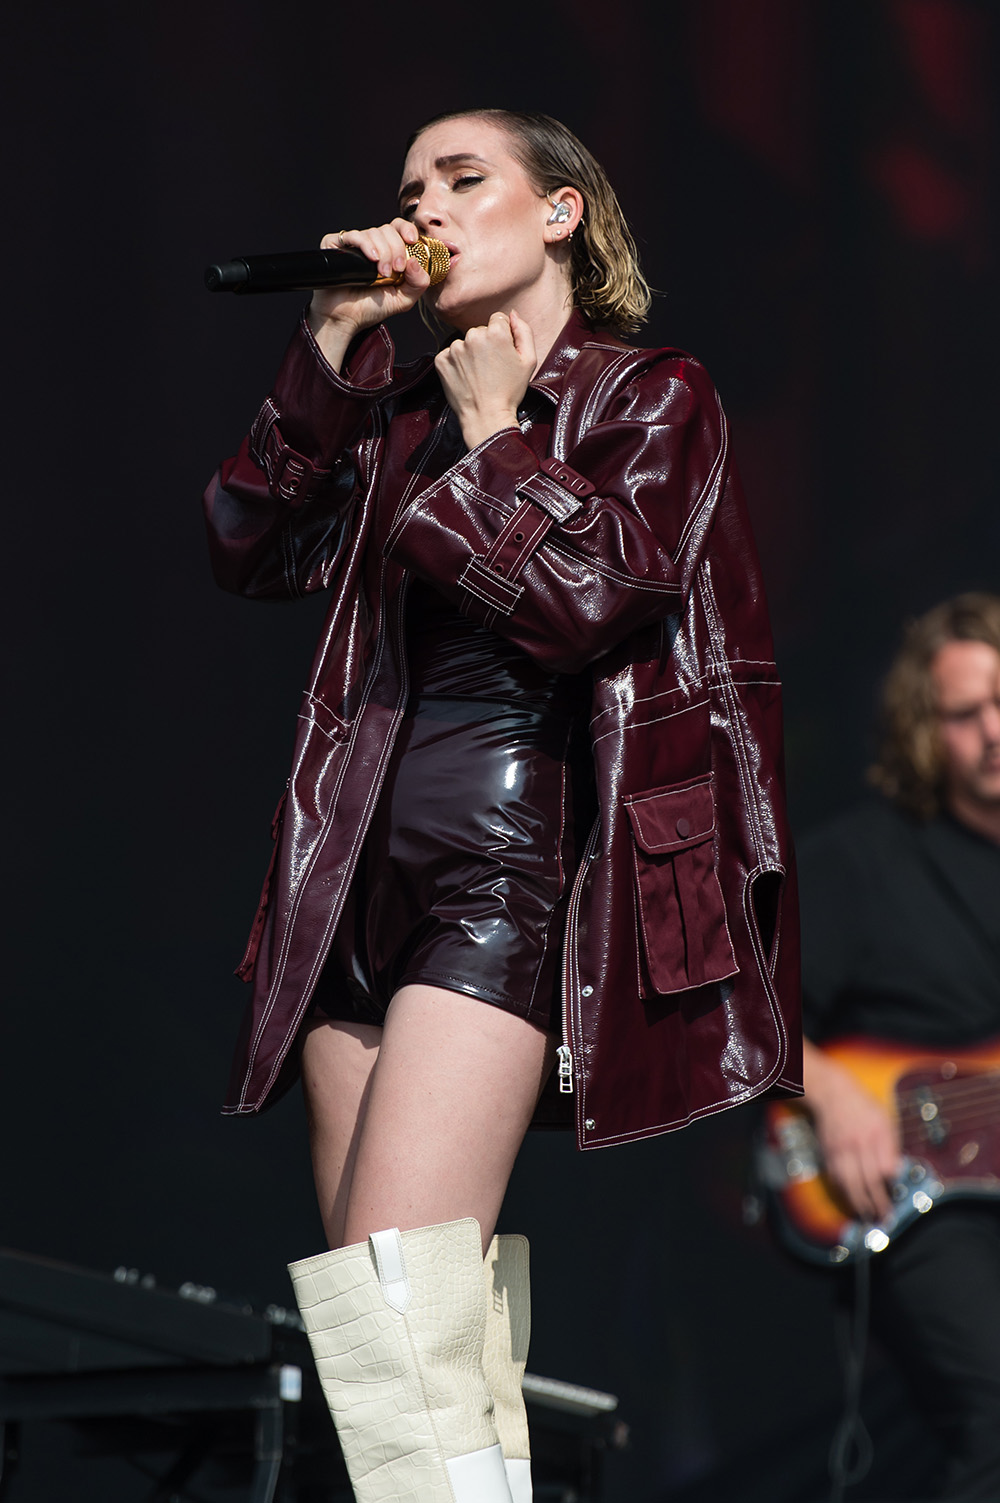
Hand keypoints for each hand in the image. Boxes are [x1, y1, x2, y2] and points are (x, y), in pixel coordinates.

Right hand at [308, 219, 429, 370]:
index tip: (412, 241)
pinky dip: (365, 245)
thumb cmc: (372, 308)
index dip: (407, 229)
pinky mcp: (336, 246)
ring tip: (381, 273)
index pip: (398, 227)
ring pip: (373, 232)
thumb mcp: (404, 299)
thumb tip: (415, 261)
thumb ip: (419, 283)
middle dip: (396, 249)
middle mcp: (371, 245)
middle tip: (395, 269)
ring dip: (382, 252)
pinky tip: (371, 259)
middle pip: (388, 230)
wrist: (346, 319)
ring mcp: (354, 245)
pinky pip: (352, 235)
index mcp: (388, 251)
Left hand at [434, 310, 536, 448]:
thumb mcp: (528, 361)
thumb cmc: (510, 391)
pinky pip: (450, 354)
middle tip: (491, 368)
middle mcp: (473, 336)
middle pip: (480, 330)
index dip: (502, 337)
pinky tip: (466, 377)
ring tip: (478, 375)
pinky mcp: (441, 360)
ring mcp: (454, 348)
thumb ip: (524, 331)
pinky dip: (456, 364)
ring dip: (470, 354)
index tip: (502, 354)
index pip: (498, 320)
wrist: (486, 417)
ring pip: (465, 343)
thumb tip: (513, 314)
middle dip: (485, 344)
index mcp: (495, 332)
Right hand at [802, 1043, 901, 1222]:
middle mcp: (859, 1143)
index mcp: (877, 1133)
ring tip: (868, 1216)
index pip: (886, 1168)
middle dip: (878, 1203)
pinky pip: (836, 1178)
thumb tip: (896, 1173)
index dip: (892, 1186)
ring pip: (850, 1184)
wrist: (833, 1094)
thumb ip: (891, 1146)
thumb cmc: (864, 1107)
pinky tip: (851, 1201)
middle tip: (885, 1218)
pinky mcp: (828, 1154)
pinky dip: (844, 1192)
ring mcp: (841, 1150)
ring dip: (860, 1204)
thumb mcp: (885, 1119)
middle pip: (869, 1180)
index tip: (897, 1197)